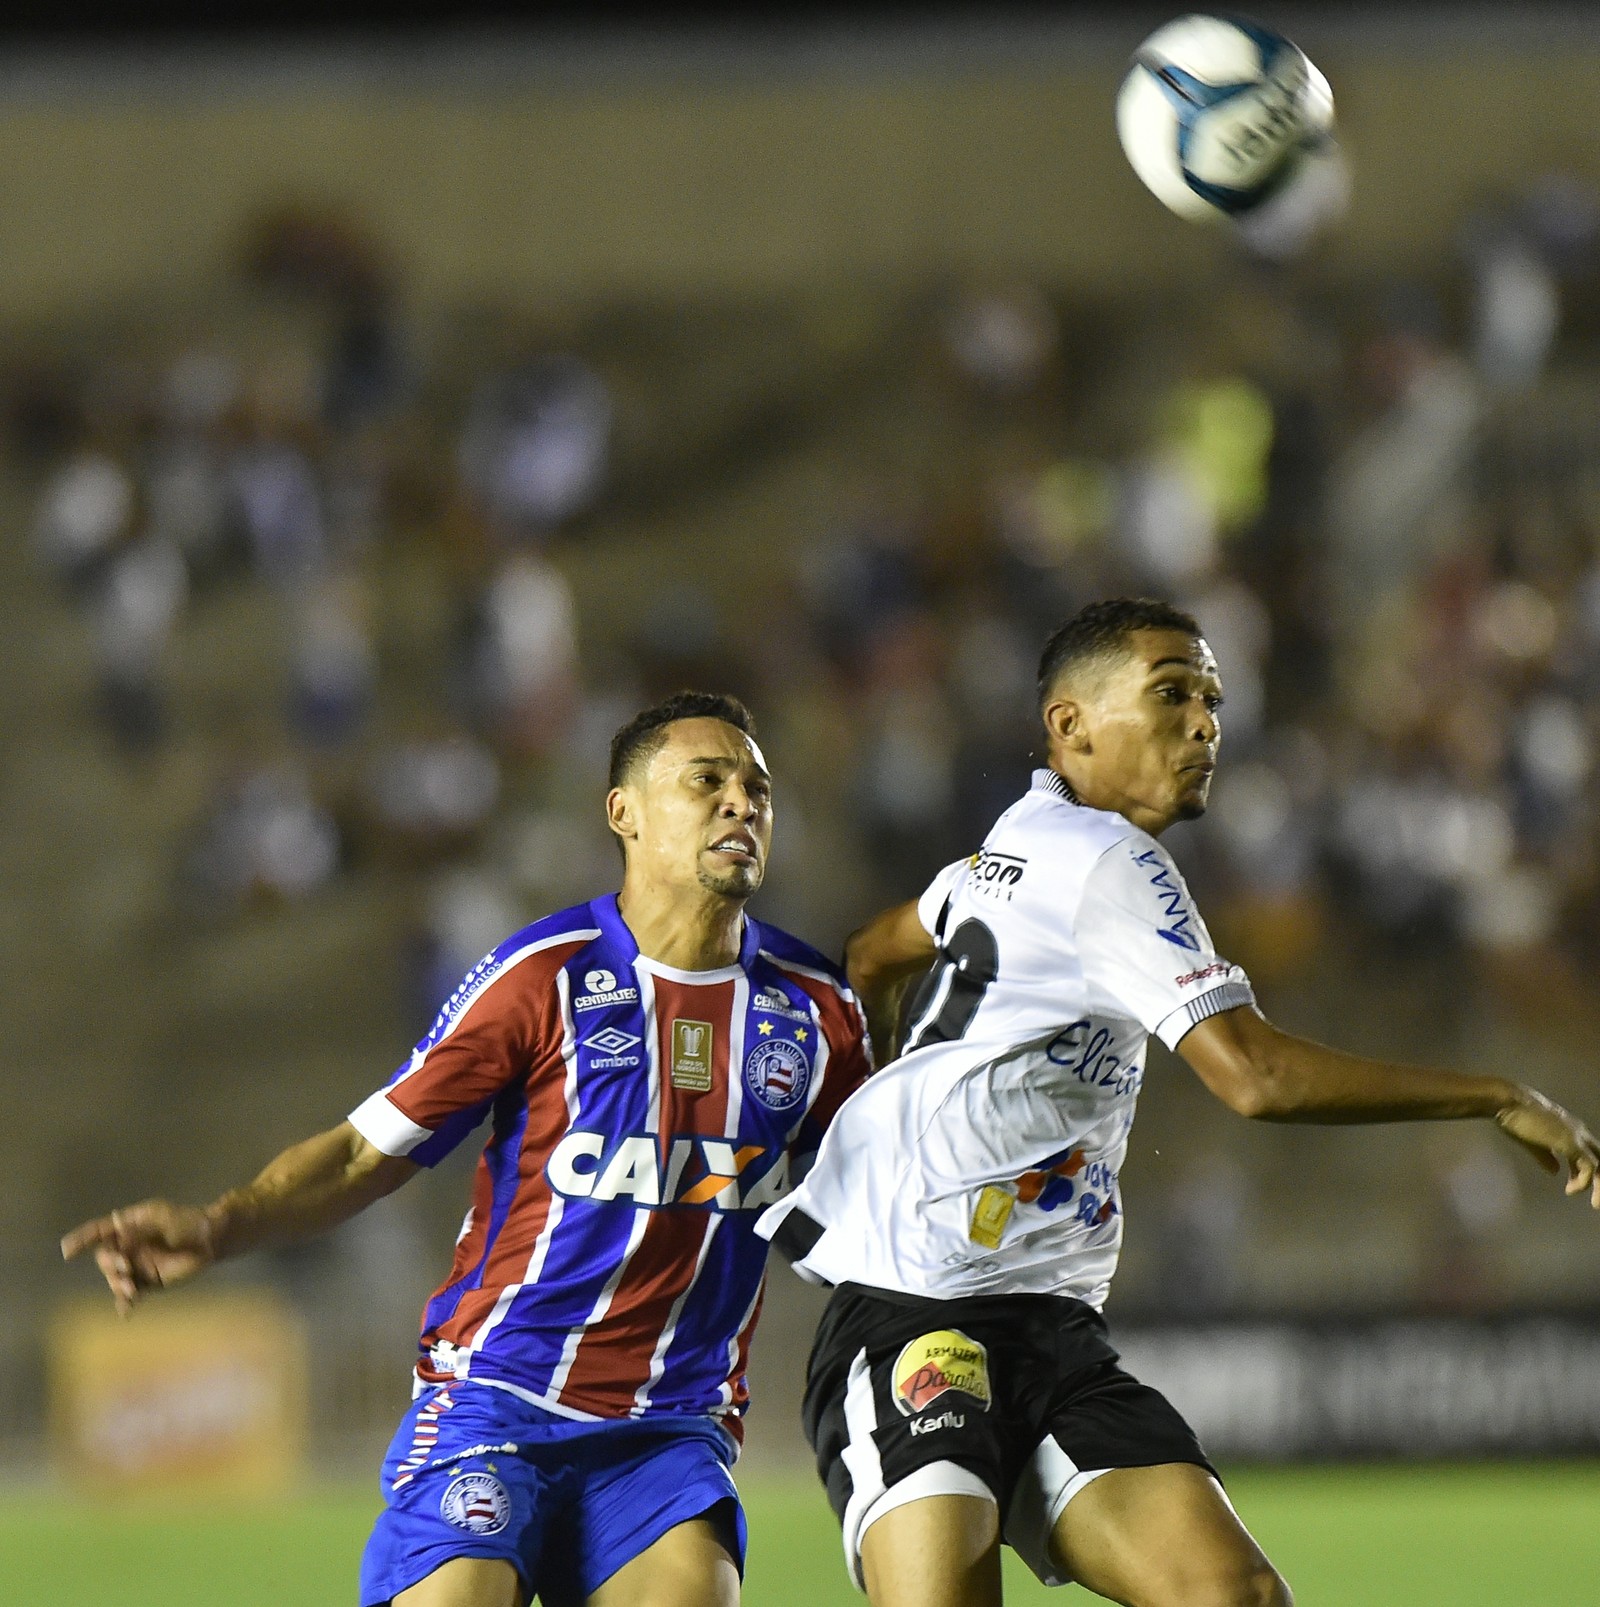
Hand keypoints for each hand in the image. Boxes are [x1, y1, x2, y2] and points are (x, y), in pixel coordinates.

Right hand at [60, 1200, 219, 1315]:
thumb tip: (121, 1240)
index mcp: (128, 1226)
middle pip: (105, 1259)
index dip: (82, 1240)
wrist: (210, 1242)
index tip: (67, 1251)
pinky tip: (126, 1312)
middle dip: (110, 1265)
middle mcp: (128, 1247)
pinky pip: (130, 1295)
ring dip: (118, 1285)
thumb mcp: (164, 1219)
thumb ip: (141, 1230)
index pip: (99, 1232)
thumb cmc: (187, 1223)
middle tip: (125, 1268)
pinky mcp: (147, 1282)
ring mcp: (136, 1265)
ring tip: (131, 1289)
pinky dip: (125, 1303)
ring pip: (115, 1278)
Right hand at [1495, 1089, 1599, 1206]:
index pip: (1589, 1153)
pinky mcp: (1572, 1144)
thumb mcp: (1532, 1141)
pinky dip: (1584, 1182)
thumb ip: (1546, 1156)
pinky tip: (1571, 1189)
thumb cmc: (1515, 1117)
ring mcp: (1577, 1137)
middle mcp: (1579, 1132)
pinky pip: (1590, 1168)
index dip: (1582, 1172)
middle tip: (1595, 1202)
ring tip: (1593, 1203)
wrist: (1509, 1102)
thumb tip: (1555, 1172)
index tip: (1571, 1186)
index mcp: (1570, 1130)